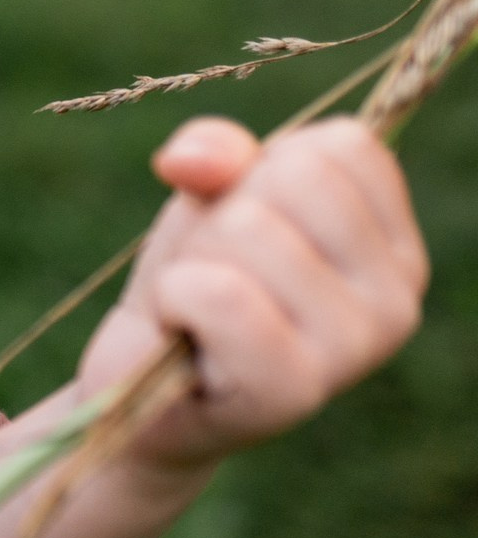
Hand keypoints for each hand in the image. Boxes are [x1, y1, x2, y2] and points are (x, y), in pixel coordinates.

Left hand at [76, 115, 427, 473]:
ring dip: (195, 258)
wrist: (143, 383)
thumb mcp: (210, 194)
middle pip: (295, 178)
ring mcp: (354, 350)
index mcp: (395, 248)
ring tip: (201, 307)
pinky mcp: (294, 390)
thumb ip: (215, 150)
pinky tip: (184, 333)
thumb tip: (191, 160)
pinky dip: (174, 296)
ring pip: (249, 227)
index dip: (265, 167)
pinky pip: (219, 293)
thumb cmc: (197, 277)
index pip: (346, 147)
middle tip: (216, 271)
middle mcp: (395, 300)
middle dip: (225, 212)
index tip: (247, 218)